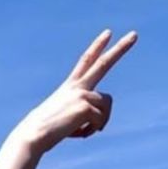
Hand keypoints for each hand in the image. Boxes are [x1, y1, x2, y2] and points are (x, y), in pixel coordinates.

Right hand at [14, 29, 137, 154]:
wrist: (33, 135)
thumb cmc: (42, 133)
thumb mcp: (62, 119)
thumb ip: (81, 115)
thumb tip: (98, 123)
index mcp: (69, 87)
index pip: (86, 61)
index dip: (97, 46)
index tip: (108, 33)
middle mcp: (77, 87)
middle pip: (103, 64)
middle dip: (120, 49)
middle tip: (135, 35)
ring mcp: (82, 95)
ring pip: (106, 106)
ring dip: (98, 121)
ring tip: (83, 131)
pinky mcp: (86, 107)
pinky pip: (100, 120)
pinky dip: (92, 130)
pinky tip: (79, 135)